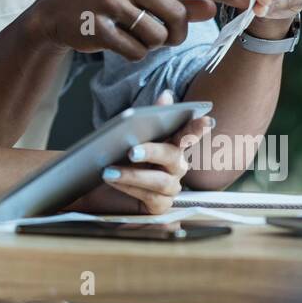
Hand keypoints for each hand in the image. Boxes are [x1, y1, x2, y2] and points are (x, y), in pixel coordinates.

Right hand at [26, 0, 249, 61]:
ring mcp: (110, 1)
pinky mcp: (98, 26)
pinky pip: (135, 50)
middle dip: (176, 34)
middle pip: (177, 16)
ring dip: (152, 44)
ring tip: (135, 35)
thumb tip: (209, 7)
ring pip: (157, 35)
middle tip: (165, 36)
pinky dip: (134, 53)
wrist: (54, 11)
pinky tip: (119, 42)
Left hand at [70, 90, 210, 214]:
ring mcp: (170, 187)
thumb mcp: (126, 135)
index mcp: (171, 144)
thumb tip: (168, 95)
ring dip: (133, 175)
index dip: (197, 128)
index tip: (206, 120)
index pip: (188, 133)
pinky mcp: (160, 206)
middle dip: (153, 152)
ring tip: (109, 170)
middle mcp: (176, 166)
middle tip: (131, 150)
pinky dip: (129, 188)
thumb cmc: (115, 157)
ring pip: (161, 181)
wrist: (94, 186)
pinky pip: (150, 197)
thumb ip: (148, 117)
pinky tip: (112, 181)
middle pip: (173, 157)